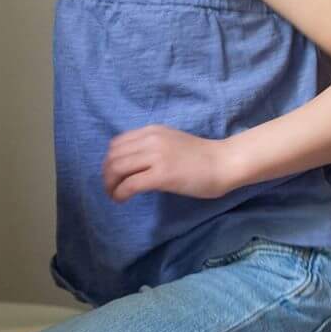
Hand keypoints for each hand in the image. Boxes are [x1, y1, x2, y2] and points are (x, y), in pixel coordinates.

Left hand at [101, 124, 232, 201]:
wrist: (224, 163)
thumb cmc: (202, 157)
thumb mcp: (171, 142)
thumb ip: (151, 147)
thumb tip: (131, 163)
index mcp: (152, 131)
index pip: (117, 143)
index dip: (109, 161)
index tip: (113, 175)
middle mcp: (150, 140)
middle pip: (113, 156)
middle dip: (106, 175)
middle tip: (111, 189)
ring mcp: (156, 156)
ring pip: (117, 169)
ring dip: (110, 185)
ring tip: (114, 196)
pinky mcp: (161, 175)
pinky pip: (129, 184)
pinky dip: (120, 194)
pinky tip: (121, 200)